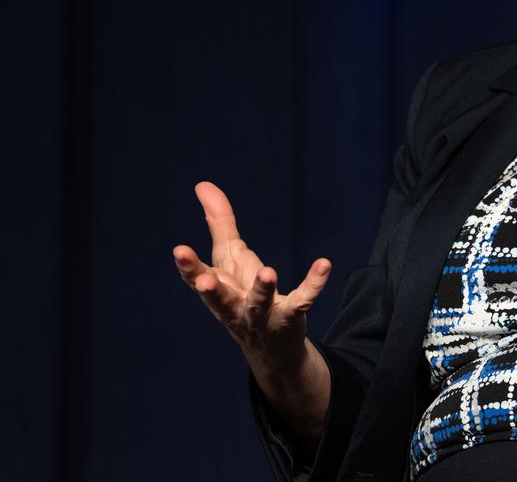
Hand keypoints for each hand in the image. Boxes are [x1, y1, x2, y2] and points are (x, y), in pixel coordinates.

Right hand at [173, 181, 330, 372]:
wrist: (271, 346)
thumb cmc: (242, 293)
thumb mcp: (230, 257)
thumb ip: (219, 222)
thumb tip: (202, 184)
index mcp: (218, 289)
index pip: (197, 279)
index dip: (188, 267)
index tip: (180, 250)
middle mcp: (234, 307)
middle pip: (220, 301)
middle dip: (211, 292)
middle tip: (205, 282)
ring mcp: (262, 315)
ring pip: (260, 304)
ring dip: (262, 289)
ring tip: (268, 272)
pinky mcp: (290, 316)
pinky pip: (303, 300)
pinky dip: (314, 284)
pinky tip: (324, 265)